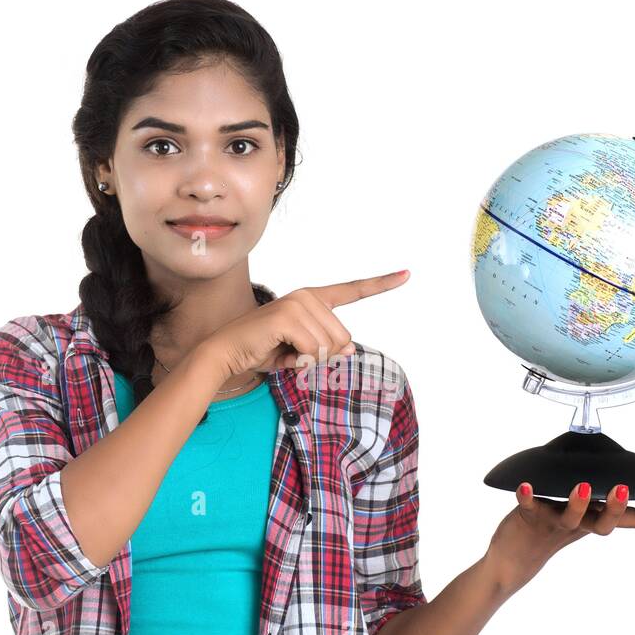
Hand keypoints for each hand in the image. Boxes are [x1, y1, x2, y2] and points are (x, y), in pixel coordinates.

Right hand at [202, 270, 410, 376]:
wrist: (227, 354)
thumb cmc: (263, 351)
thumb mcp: (302, 352)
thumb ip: (328, 347)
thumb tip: (350, 346)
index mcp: (313, 299)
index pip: (352, 291)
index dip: (381, 284)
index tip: (407, 274)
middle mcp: (307, 296)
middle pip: (343, 338)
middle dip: (322, 355)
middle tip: (292, 352)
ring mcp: (298, 303)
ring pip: (330, 346)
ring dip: (309, 359)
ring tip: (284, 351)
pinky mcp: (287, 316)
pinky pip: (313, 350)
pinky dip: (299, 360)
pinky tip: (279, 352)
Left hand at [486, 481, 634, 597]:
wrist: (514, 558)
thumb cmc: (551, 526)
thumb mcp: (581, 511)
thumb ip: (597, 494)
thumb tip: (617, 463)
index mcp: (598, 521)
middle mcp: (581, 525)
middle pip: (606, 524)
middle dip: (618, 507)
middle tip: (625, 488)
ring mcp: (555, 525)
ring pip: (571, 519)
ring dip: (579, 503)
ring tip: (583, 486)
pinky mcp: (530, 521)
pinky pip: (529, 508)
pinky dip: (527, 496)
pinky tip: (525, 485)